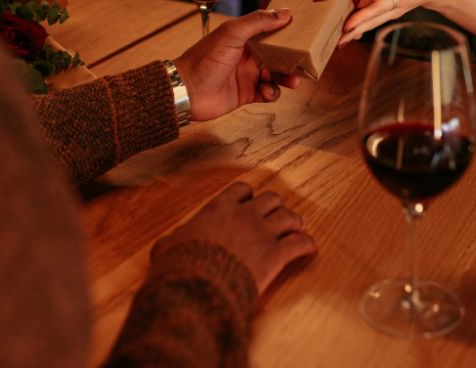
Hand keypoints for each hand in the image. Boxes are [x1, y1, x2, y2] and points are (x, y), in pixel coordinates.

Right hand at [153, 182, 315, 294]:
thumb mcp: (168, 246)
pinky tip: (308, 248)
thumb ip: (174, 239)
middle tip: (277, 216)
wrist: (197, 286)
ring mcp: (263, 233)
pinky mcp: (275, 255)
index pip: (241, 189)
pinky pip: (299, 243)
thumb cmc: (180, 265)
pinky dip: (306, 244)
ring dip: (294, 222)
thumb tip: (166, 244)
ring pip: (289, 216)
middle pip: (271, 198)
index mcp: (219, 209)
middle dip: (275, 207)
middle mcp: (245, 215)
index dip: (248, 195)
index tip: (250, 202)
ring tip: (297, 228)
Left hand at [174, 9, 301, 120]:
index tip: (304, 31)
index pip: (270, 30)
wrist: (186, 91)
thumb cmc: (205, 59)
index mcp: (243, 37)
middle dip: (292, 57)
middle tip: (305, 60)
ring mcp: (247, 74)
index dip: (286, 30)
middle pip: (278, 53)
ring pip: (276, 74)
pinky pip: (268, 92)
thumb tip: (284, 13)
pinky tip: (268, 91)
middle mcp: (247, 54)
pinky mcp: (247, 94)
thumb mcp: (231, 34)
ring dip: (287, 77)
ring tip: (293, 81)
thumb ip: (257, 22)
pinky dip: (273, 93)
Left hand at [338, 0, 449, 46]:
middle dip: (354, 32)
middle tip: (337, 42)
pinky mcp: (389, 12)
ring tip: (339, 42)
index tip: (348, 26)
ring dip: (356, 33)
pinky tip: (349, 33)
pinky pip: (373, 21)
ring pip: (372, 24)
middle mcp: (394, 8)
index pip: (378, 7)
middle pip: (372, 21)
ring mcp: (392, 13)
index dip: (363, 16)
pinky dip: (361, 27)